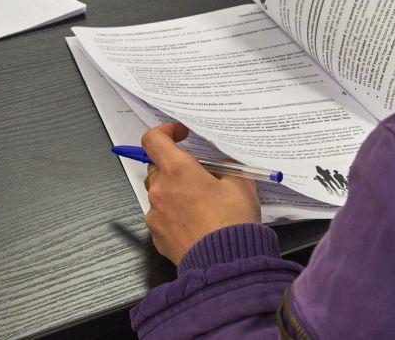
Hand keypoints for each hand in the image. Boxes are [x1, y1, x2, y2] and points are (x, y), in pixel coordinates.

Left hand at [141, 123, 260, 265]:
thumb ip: (227, 167)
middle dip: (175, 167)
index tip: (179, 135)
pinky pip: (161, 216)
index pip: (153, 139)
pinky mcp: (156, 235)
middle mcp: (161, 190)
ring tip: (201, 203)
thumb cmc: (232, 222)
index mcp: (178, 170)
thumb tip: (221, 166)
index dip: (165, 132)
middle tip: (199, 175)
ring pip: (159, 193)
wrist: (226, 262)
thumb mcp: (241, 183)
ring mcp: (155, 214)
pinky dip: (174, 214)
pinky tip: (196, 222)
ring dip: (174, 192)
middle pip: (156, 167)